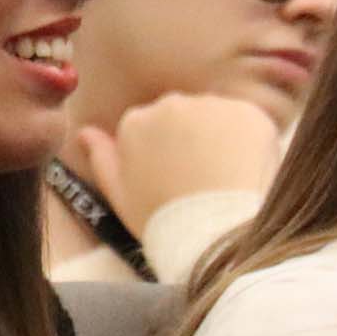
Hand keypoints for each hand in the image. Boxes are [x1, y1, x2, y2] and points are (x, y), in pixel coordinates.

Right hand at [70, 93, 281, 233]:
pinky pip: (249, 120)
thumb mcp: (119, 195)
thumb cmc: (162, 219)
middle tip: (203, 177)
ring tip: (226, 176)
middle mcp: (169, 103)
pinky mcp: (247, 113)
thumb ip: (101, 157)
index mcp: (135, 122)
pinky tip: (247, 169)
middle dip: (193, 137)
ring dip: (222, 137)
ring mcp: (210, 106)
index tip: (176, 176)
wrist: (212, 232)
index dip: (166, 150)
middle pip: (184, 114)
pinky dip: (251, 140)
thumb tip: (85, 132)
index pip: (153, 125)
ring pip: (217, 115)